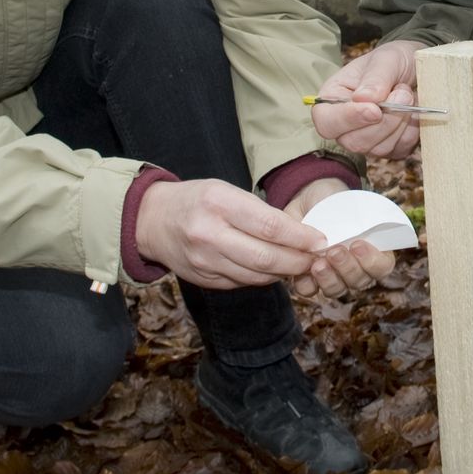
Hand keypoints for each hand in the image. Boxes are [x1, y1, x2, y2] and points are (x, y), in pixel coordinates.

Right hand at [135, 179, 324, 289]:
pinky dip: (262, 279)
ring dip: (283, 274)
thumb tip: (299, 233)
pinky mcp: (203, 279)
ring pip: (256, 276)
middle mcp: (209, 234)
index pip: (269, 226)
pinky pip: (241, 283)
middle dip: (298, 261)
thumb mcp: (224, 190)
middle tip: (317, 259)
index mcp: (218, 203)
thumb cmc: (196, 200)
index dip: (300, 237)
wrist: (152, 220)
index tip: (320, 240)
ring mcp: (204, 261)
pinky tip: (274, 271)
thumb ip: (257, 211)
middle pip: (265, 258)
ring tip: (301, 265)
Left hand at [279, 175, 395, 298]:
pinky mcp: (309, 278)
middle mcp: (356, 269)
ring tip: (318, 263)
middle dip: (347, 268)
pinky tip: (303, 269)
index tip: (357, 244)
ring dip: (329, 279)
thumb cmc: (334, 203)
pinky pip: (309, 289)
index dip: (373, 261)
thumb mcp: (346, 203)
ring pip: (336, 289)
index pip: (383, 266)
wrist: (307, 202)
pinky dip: (307, 282)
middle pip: (359, 281)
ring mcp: (334, 276)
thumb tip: (350, 230)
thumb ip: (353, 219)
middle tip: (334, 251)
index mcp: (373, 251)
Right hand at [308, 40, 424, 158]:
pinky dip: (412, 130)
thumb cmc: (393, 61)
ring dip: (400, 122)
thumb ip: (375, 77)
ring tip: (407, 95)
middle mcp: (345, 125)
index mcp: (332, 99)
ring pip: (379, 148)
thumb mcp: (386, 59)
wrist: (416, 69)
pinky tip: (412, 111)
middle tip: (403, 92)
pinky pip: (400, 148)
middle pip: (354, 142)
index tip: (375, 109)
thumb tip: (362, 98)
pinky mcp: (390, 149)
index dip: (348, 119)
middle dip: (385, 121)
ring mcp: (367, 140)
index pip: (326, 122)